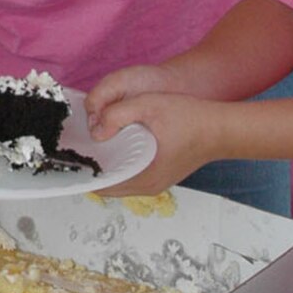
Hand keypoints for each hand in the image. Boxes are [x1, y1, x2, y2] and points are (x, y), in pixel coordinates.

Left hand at [83, 72, 222, 197]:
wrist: (222, 127)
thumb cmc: (192, 119)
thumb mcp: (150, 107)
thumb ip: (119, 114)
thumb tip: (96, 130)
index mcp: (144, 179)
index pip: (102, 186)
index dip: (83, 172)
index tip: (70, 156)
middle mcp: (148, 186)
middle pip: (108, 184)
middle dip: (91, 167)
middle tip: (77, 145)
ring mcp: (155, 182)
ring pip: (119, 178)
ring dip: (105, 163)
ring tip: (91, 142)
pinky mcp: (159, 173)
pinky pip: (131, 172)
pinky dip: (119, 160)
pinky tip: (113, 141)